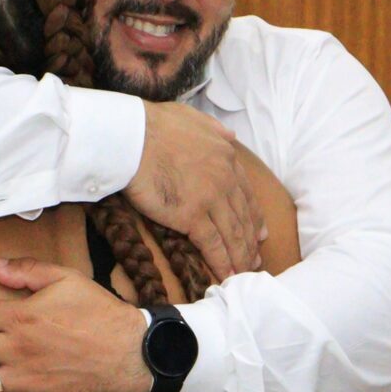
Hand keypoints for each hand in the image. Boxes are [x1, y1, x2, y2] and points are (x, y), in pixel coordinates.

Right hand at [127, 100, 263, 279]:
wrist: (132, 136)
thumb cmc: (153, 125)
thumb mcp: (192, 117)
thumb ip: (213, 129)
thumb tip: (230, 136)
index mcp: (226, 156)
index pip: (245, 193)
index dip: (253, 216)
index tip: (259, 233)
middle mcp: (225, 178)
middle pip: (243, 217)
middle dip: (250, 242)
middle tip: (255, 260)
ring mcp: (211, 198)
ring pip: (232, 233)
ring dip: (239, 256)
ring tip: (243, 273)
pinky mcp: (192, 215)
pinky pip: (213, 244)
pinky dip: (222, 262)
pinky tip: (226, 274)